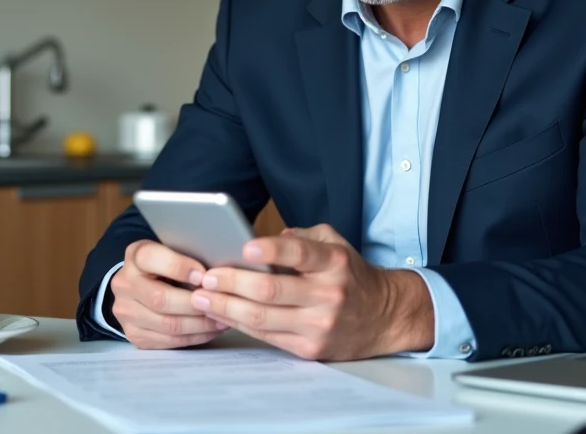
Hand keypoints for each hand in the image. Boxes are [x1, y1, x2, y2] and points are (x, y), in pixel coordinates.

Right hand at [110, 240, 228, 349]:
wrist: (139, 286)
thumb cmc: (166, 265)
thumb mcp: (172, 250)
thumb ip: (188, 256)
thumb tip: (219, 271)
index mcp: (135, 256)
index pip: (151, 258)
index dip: (179, 267)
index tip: (203, 276)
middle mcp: (124, 284)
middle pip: (161, 299)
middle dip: (196, 304)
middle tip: (221, 304)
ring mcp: (126, 312)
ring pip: (167, 324)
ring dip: (200, 324)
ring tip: (223, 319)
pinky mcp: (134, 334)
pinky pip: (168, 340)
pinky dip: (194, 337)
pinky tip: (211, 330)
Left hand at [189, 224, 433, 360]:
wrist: (383, 317)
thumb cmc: (350, 276)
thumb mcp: (336, 245)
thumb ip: (303, 237)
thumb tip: (266, 239)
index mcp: (334, 263)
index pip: (300, 254)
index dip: (272, 250)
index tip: (244, 246)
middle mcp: (328, 295)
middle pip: (271, 290)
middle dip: (232, 282)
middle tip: (207, 275)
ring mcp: (318, 325)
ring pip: (262, 318)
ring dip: (226, 307)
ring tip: (202, 297)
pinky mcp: (309, 349)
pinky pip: (266, 336)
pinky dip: (238, 324)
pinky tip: (220, 313)